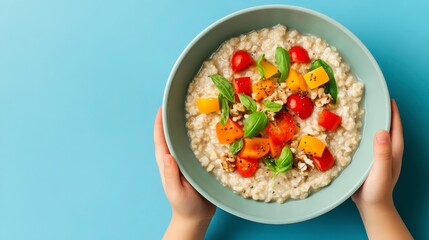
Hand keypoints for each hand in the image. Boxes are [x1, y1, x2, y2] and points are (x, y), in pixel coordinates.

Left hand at [154, 108, 214, 239]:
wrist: (196, 217)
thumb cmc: (184, 206)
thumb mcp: (176, 192)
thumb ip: (170, 175)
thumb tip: (166, 155)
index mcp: (167, 163)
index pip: (160, 139)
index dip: (159, 123)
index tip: (162, 107)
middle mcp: (176, 158)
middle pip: (172, 134)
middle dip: (174, 118)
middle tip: (181, 102)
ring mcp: (187, 160)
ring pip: (186, 139)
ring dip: (189, 125)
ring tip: (197, 110)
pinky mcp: (198, 163)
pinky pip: (199, 146)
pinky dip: (203, 136)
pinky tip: (212, 129)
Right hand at [352, 99, 411, 238]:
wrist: (371, 206)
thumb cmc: (377, 190)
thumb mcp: (381, 171)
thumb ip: (382, 153)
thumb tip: (382, 131)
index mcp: (393, 151)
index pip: (395, 127)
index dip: (393, 112)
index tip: (388, 98)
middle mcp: (386, 151)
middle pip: (386, 128)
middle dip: (382, 114)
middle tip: (372, 101)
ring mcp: (377, 156)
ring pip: (375, 134)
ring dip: (371, 123)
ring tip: (360, 112)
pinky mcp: (367, 160)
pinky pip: (366, 143)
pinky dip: (361, 134)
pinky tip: (351, 132)